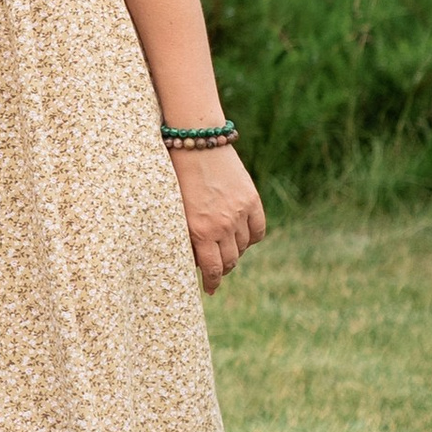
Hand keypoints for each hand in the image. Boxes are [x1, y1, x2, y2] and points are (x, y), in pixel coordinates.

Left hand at [172, 141, 265, 290]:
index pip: (211, 269)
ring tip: (226, 251)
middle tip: (216, 270)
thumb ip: (186, 233)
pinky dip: (252, 237)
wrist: (194, 142)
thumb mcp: (174, 209)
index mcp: (199, 230)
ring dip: (235, 252)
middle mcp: (221, 225)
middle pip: (229, 260)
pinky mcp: (251, 200)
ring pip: (243, 247)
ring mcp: (239, 213)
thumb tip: (194, 256)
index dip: (212, 282)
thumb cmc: (175, 174)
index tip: (210, 289)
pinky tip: (243, 237)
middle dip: (222, 269)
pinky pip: (257, 230)